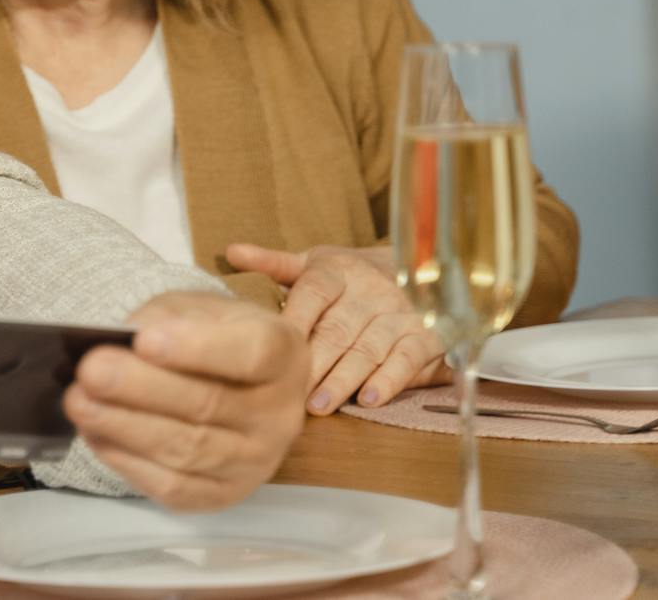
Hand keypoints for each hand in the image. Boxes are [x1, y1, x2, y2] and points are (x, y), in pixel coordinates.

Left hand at [63, 292, 306, 510]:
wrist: (229, 380)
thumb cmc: (210, 336)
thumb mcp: (196, 307)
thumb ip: (166, 316)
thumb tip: (126, 338)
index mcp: (284, 354)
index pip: (251, 354)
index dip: (197, 348)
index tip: (144, 340)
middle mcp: (279, 414)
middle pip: (209, 405)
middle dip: (141, 388)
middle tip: (90, 370)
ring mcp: (256, 461)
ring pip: (188, 450)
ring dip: (125, 426)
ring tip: (79, 401)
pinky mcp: (224, 494)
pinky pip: (175, 486)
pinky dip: (128, 461)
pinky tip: (95, 434)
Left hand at [227, 242, 448, 413]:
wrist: (417, 270)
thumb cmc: (350, 276)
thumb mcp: (314, 263)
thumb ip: (274, 263)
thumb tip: (231, 252)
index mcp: (338, 270)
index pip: (313, 292)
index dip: (294, 318)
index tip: (272, 345)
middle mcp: (370, 290)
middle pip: (338, 328)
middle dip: (314, 362)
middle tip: (289, 391)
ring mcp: (401, 313)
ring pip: (369, 348)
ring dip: (344, 378)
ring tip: (319, 404)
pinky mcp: (426, 336)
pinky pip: (407, 359)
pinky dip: (389, 381)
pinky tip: (368, 400)